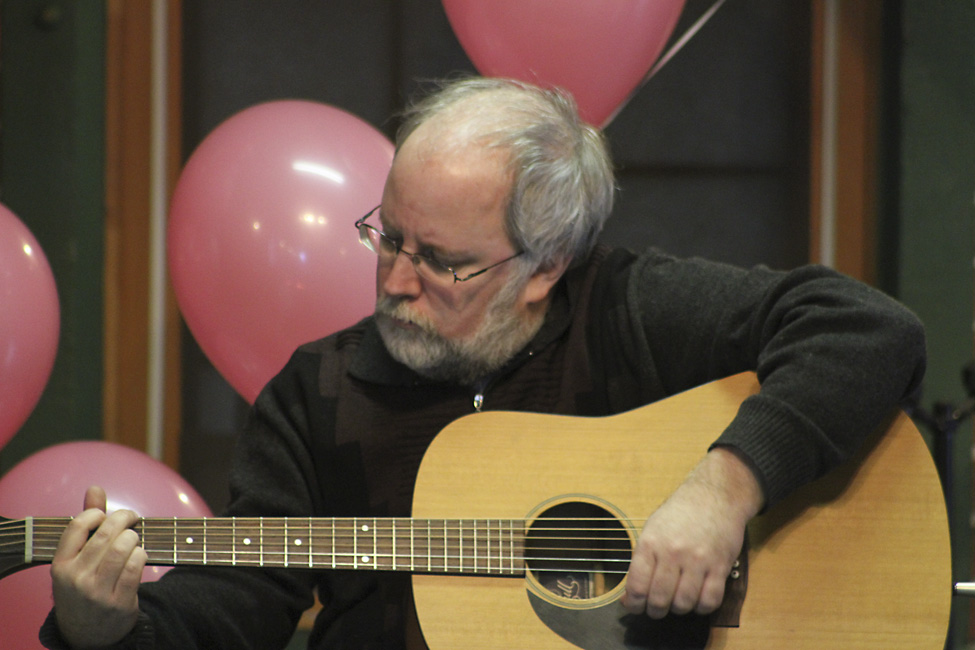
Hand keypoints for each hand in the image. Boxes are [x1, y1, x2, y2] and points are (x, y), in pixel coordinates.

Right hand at [51, 486, 146, 647]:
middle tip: (132, 518)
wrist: (88, 633)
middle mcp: (76, 578)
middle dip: (124, 518)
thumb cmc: (84, 586)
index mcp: (60, 565)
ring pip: (124, 547)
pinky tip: (140, 555)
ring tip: (134, 539)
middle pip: (107, 533)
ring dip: (134, 537)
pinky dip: (142, 554)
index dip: (97, 512)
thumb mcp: (76, 560)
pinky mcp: (119, 601)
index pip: (78, 525)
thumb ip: (87, 524)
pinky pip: (137, 566)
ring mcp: (97, 592)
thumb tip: (95, 488)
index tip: (107, 514)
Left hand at [621, 447, 762, 618]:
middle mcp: (673, 552)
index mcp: (650, 543)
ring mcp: (698, 560)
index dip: (634, 604)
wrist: (715, 494)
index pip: (637, 586)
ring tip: (677, 601)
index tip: (635, 607)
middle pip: (660, 599)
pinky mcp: (720, 565)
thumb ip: (641, 562)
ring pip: (684, 603)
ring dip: (678, 609)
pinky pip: (710, 600)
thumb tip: (628, 598)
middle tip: (657, 608)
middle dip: (655, 610)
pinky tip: (697, 600)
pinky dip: (701, 607)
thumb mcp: (652, 529)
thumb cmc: (680, 513)